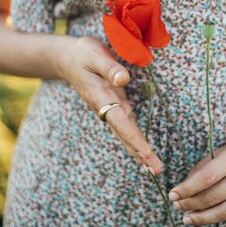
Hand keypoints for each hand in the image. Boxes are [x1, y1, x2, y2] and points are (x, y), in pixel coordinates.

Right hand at [56, 35, 161, 174]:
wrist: (69, 58)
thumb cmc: (84, 54)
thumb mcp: (95, 55)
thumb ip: (109, 68)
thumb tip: (124, 79)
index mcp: (101, 98)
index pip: (120, 122)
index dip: (133, 138)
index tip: (146, 153)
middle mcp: (105, 108)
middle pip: (125, 135)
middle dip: (140, 153)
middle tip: (156, 171)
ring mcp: (109, 110)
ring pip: (125, 135)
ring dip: (139, 152)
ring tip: (153, 169)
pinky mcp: (114, 107)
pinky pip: (126, 128)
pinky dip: (135, 141)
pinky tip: (143, 154)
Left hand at [168, 135, 225, 226]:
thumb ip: (205, 166)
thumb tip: (184, 187)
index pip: (206, 177)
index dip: (187, 188)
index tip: (173, 195)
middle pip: (213, 196)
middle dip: (191, 204)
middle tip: (178, 207)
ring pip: (224, 212)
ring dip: (202, 219)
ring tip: (187, 219)